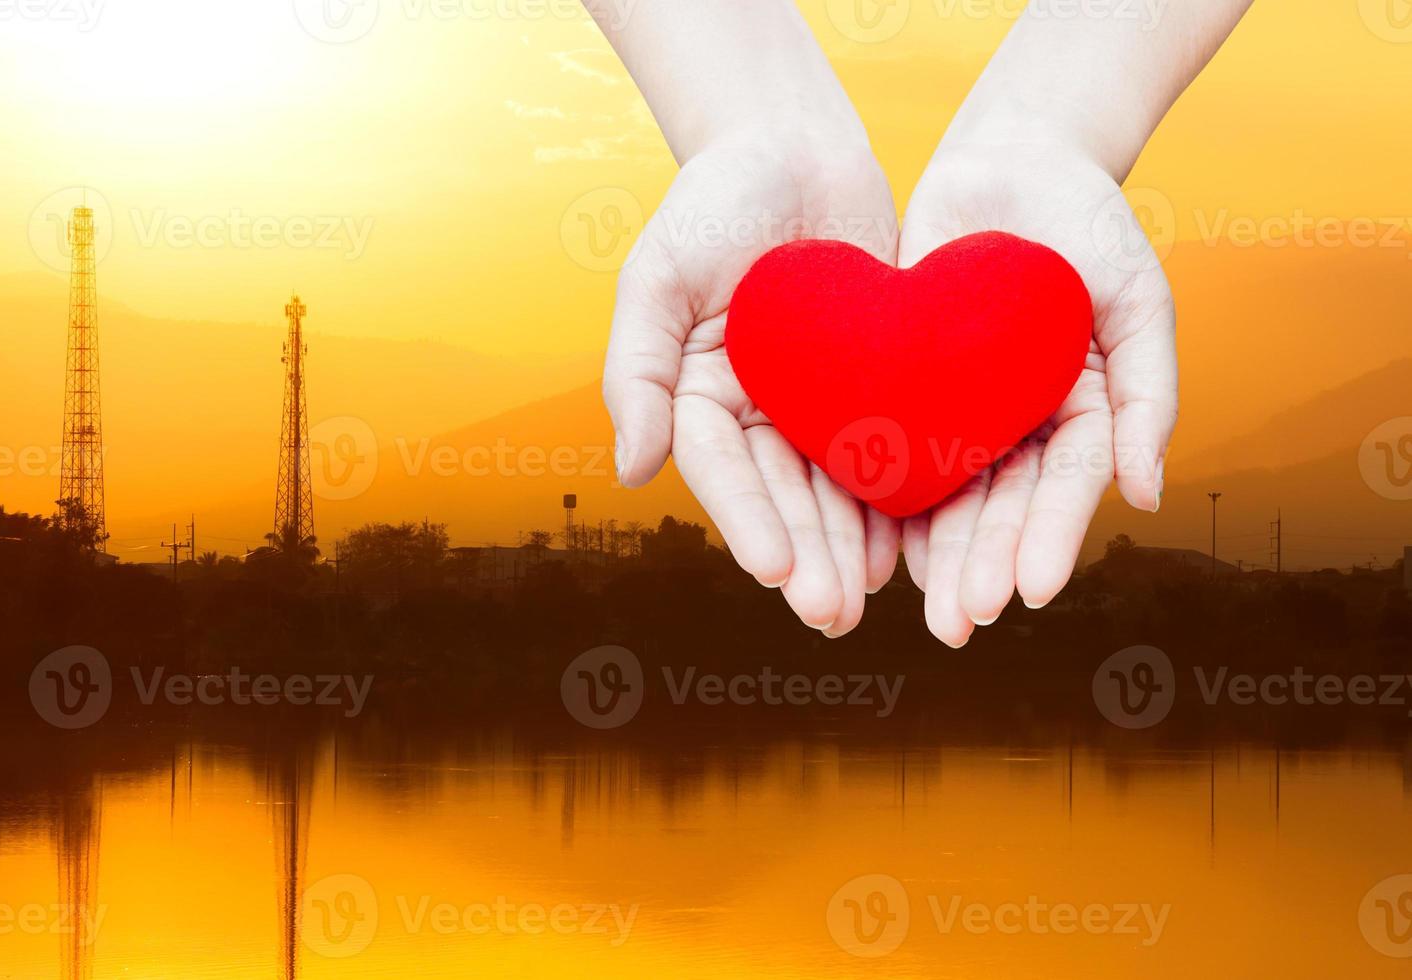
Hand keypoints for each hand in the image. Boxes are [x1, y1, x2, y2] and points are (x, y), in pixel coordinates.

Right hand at [606, 128, 902, 635]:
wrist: (795, 146)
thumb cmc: (715, 200)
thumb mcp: (658, 273)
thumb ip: (637, 370)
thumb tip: (631, 472)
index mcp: (698, 394)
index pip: (721, 470)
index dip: (746, 522)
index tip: (771, 572)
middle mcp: (755, 411)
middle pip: (781, 495)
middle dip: (805, 556)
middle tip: (829, 614)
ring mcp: (813, 403)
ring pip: (833, 487)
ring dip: (849, 547)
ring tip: (870, 601)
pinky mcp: (870, 386)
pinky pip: (883, 450)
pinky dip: (895, 500)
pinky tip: (911, 547)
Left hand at [896, 139, 1176, 646]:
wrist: (1012, 162)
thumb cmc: (1090, 227)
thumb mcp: (1139, 301)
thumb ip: (1149, 396)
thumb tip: (1146, 496)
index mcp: (1081, 417)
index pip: (1064, 489)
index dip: (1047, 539)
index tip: (1030, 591)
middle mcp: (1020, 428)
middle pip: (1000, 508)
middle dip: (981, 566)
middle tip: (958, 624)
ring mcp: (962, 412)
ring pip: (946, 493)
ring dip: (934, 554)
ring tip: (920, 608)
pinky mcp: (906, 387)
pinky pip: (892, 447)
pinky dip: (884, 497)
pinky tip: (872, 546)